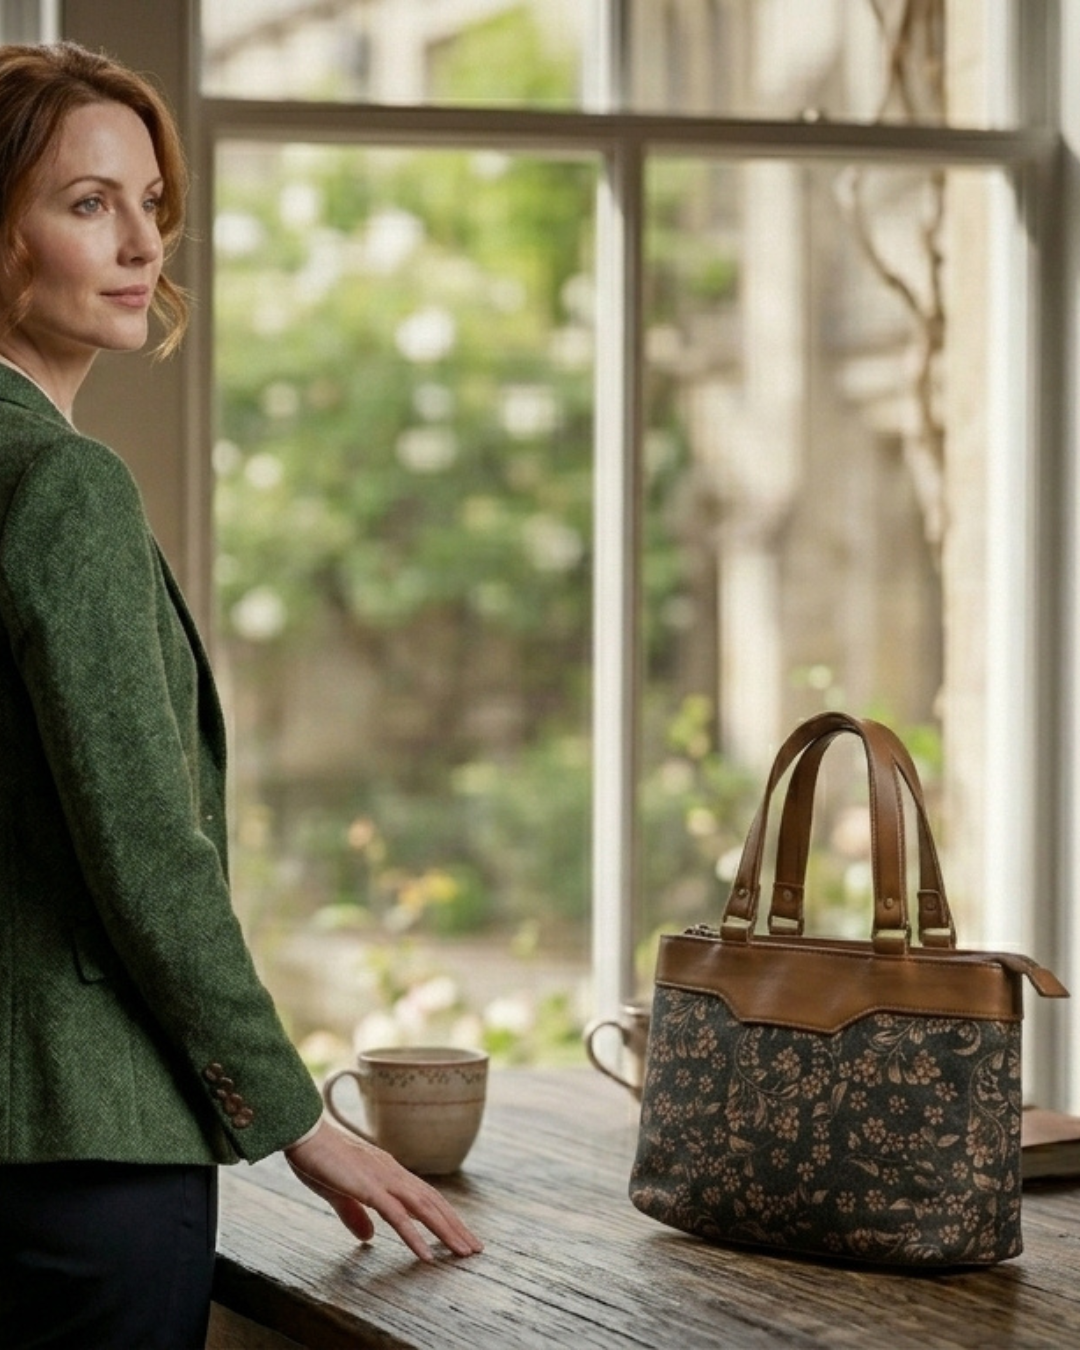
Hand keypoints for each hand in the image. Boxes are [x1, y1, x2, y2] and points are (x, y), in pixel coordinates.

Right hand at [284, 1120, 483, 1262]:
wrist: (303, 1135)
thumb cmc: (318, 1160)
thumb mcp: (339, 1194)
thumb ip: (355, 1214)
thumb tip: (369, 1237)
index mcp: (388, 1173)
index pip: (425, 1197)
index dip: (445, 1216)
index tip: (460, 1234)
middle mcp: (393, 1174)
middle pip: (433, 1203)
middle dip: (456, 1226)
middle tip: (475, 1248)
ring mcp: (383, 1180)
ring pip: (424, 1209)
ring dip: (446, 1232)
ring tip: (463, 1253)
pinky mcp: (369, 1188)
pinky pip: (397, 1217)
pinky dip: (415, 1237)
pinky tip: (427, 1255)